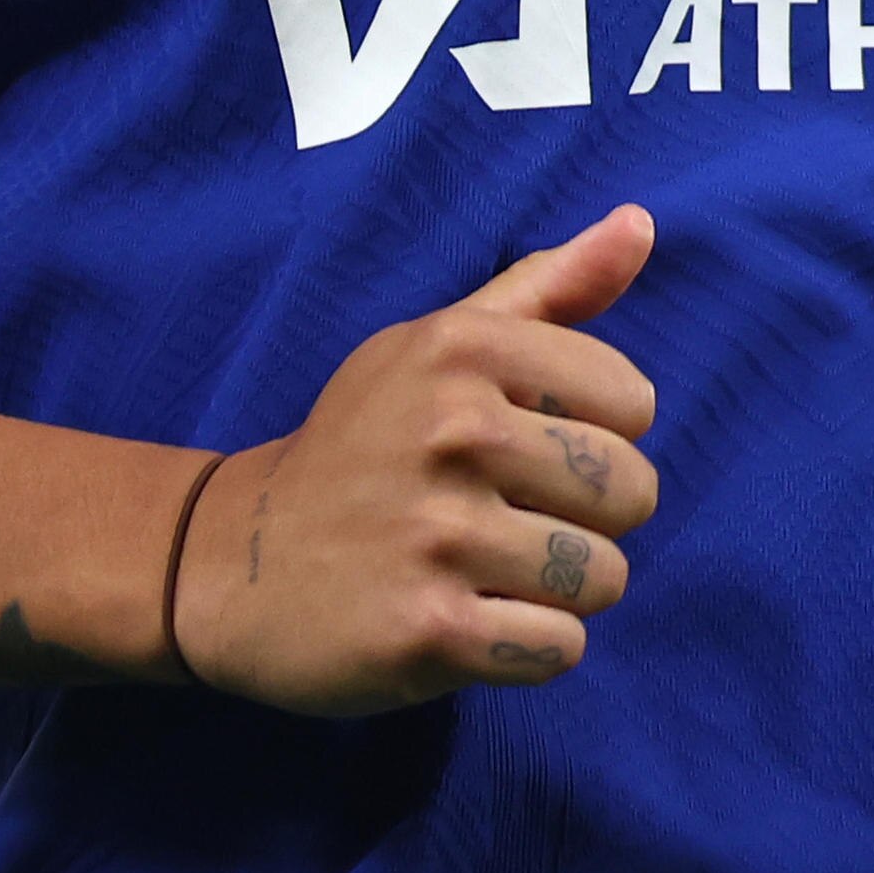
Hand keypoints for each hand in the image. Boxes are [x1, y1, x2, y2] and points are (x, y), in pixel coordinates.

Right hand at [171, 204, 663, 713]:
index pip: (633, 402)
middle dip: (589, 520)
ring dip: (563, 591)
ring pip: (605, 577)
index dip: (594, 436)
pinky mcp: (430, 631)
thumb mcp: (438, 345)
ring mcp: (439, 535)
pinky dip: (530, 650)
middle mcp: (453, 431)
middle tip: (508, 519)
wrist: (232, 560)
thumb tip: (641, 223)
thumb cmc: (364, 446)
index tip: (524, 449)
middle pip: (632, 493)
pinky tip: (470, 621)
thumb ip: (551, 286)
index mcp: (463, 349)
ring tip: (490, 572)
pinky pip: (561, 649)